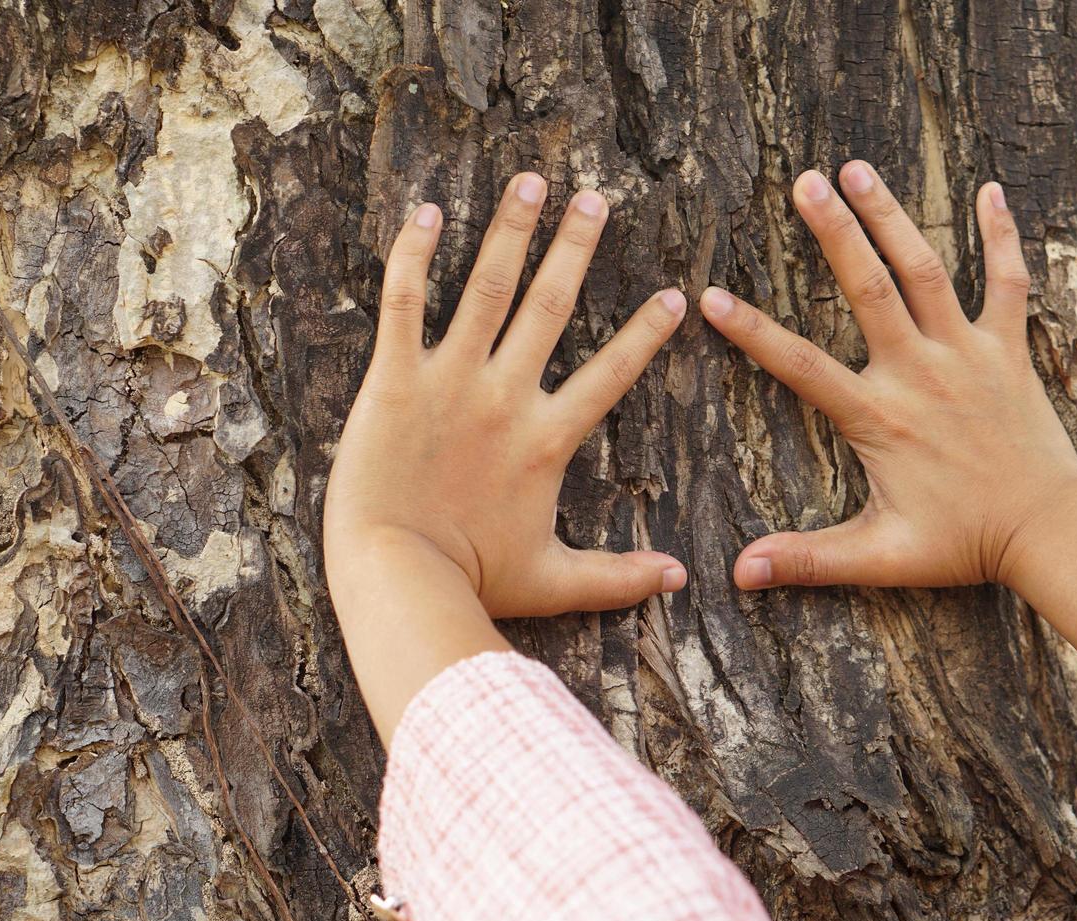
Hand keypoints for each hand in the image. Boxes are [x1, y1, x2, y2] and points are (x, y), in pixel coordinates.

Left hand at [325, 172, 687, 620]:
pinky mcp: (395, 380)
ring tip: (531, 182)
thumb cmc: (471, 582)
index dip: (644, 333)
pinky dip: (413, 255)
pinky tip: (426, 212)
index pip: (611, 373)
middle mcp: (506, 397)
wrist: (396, 576)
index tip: (671, 294)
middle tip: (595, 198)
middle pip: (550, 307)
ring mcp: (450, 382)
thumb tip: (681, 578)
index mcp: (547, 439)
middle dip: (576, 247)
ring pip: (486, 289)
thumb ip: (620, 576)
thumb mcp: (555, 581)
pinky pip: (404, 303)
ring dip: (511, 231)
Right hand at [701, 162, 1076, 668]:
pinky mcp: (1008, 350)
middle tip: (803, 182)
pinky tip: (990, 191)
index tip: (711, 297)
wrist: (1049, 531)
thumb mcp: (879, 557)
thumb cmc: (963, 544)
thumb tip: (739, 573)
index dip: (752, 332)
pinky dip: (1001, 235)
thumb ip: (808, 561)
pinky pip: (1007, 281)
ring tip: (857, 168)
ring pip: (926, 269)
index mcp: (880, 416)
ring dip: (891, 216)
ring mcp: (967, 353)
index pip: (801, 365)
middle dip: (833, 231)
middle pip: (869, 288)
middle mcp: (920, 372)